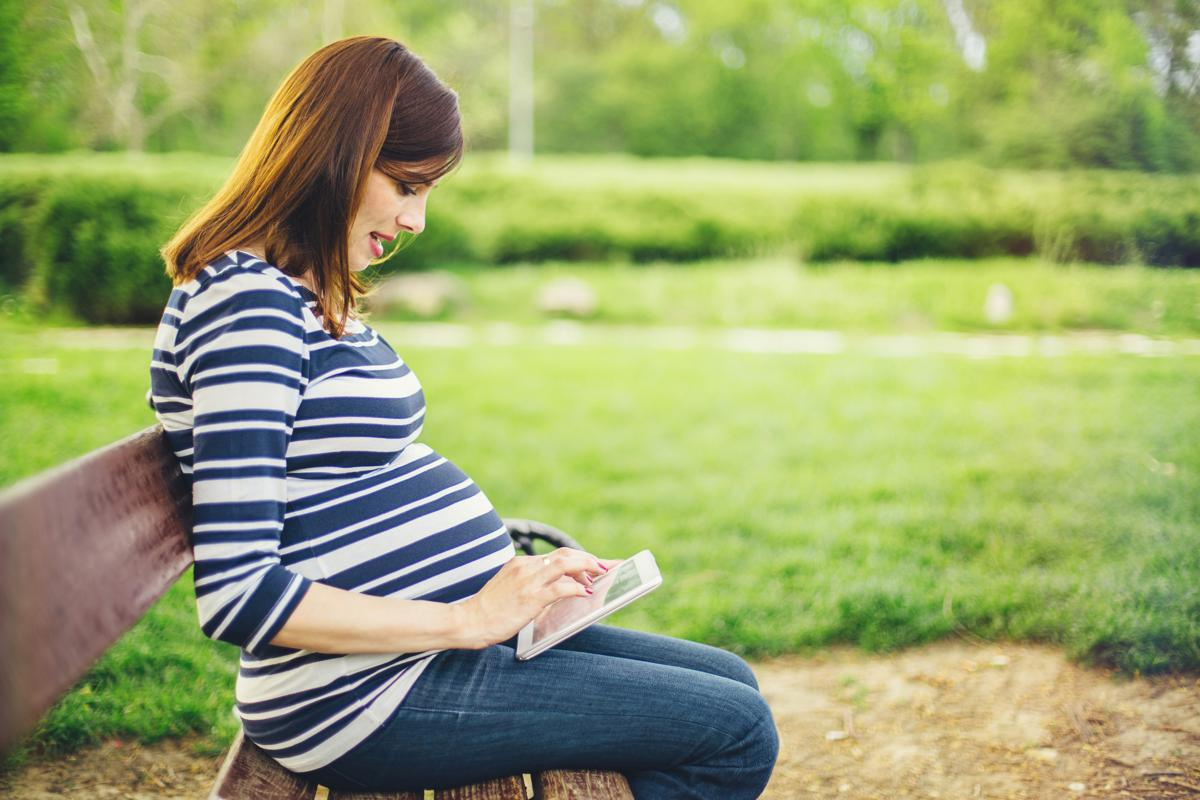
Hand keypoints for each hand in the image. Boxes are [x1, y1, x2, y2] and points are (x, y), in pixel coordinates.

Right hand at [458, 548, 610, 647]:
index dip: (579, 557)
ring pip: (566, 564)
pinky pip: (561, 588)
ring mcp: (528, 581)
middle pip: (565, 555)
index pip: (556, 555)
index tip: (595, 562)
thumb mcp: (510, 589)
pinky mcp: (531, 597)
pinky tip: (585, 593)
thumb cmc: (489, 611)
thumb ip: (531, 584)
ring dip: (587, 568)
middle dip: (589, 559)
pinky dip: (577, 589)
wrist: (469, 621)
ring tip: (600, 575)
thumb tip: (559, 588)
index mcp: (520, 563)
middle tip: (605, 567)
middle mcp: (526, 566)